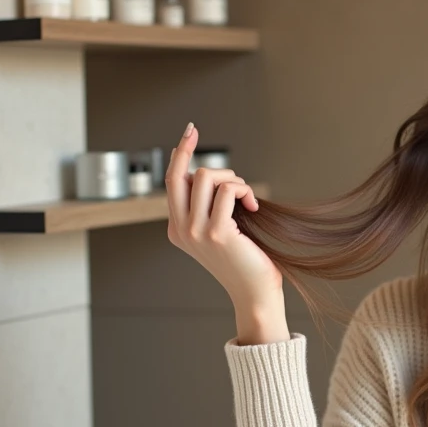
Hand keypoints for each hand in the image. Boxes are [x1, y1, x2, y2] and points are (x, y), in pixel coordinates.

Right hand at [165, 123, 283, 309]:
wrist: (254, 294)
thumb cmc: (244, 262)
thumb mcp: (218, 232)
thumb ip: (207, 207)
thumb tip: (207, 175)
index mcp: (177, 229)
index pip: (173, 182)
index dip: (181, 154)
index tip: (189, 132)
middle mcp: (181, 229)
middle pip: (180, 175)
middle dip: (194, 152)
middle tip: (210, 149)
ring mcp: (196, 231)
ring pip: (206, 176)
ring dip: (233, 179)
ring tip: (246, 197)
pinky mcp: (217, 232)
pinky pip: (228, 190)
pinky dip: (244, 190)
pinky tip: (253, 206)